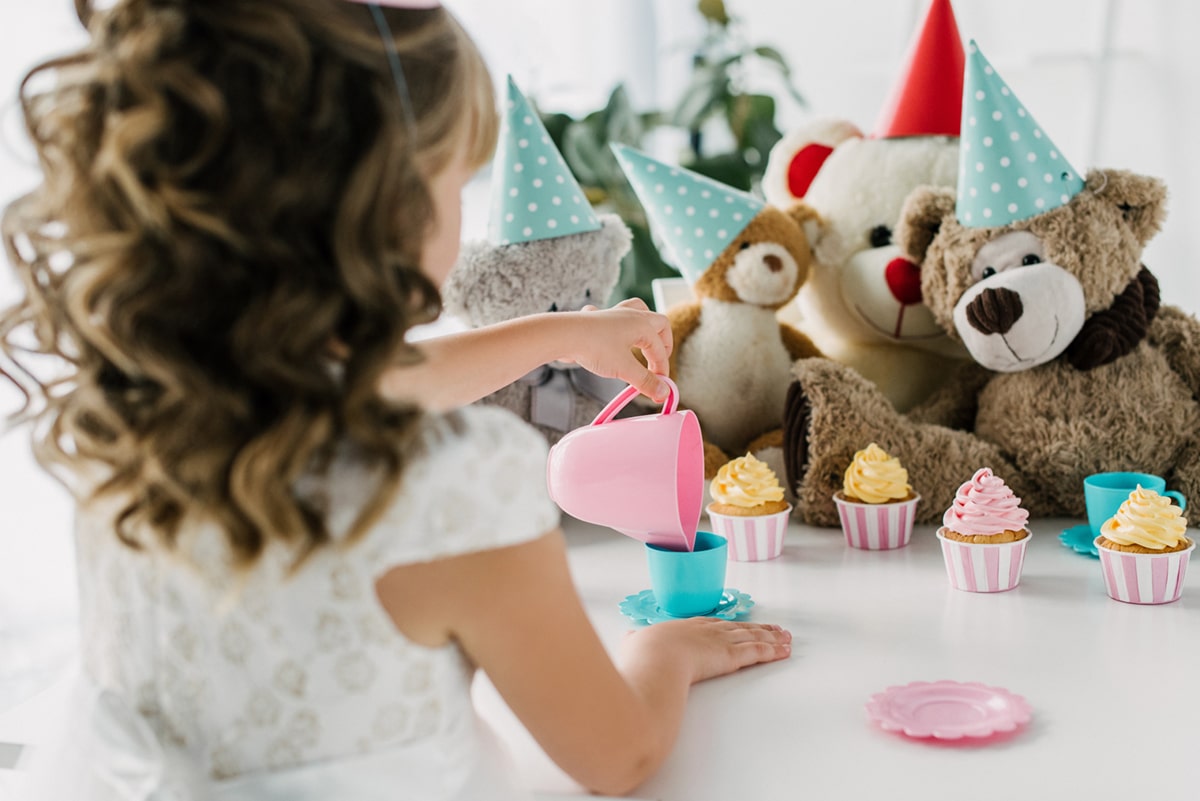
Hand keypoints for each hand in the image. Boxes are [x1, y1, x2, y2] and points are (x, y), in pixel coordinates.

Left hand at [564, 298, 672, 401]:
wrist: (563, 335)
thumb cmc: (594, 347)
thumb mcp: (624, 369)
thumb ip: (645, 381)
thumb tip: (664, 391)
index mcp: (642, 325)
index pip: (660, 349)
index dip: (662, 369)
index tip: (659, 386)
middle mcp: (631, 315)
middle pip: (658, 323)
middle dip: (663, 342)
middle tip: (660, 361)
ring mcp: (614, 314)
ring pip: (639, 310)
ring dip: (646, 325)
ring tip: (647, 340)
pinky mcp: (599, 318)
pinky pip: (615, 314)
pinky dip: (620, 323)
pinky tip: (615, 333)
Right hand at [618, 618, 791, 684]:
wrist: (653, 657)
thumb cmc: (643, 654)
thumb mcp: (634, 643)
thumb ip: (634, 640)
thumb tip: (628, 635)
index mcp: (685, 627)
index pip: (714, 624)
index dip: (730, 625)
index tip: (740, 624)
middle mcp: (706, 630)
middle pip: (739, 627)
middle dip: (758, 628)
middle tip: (774, 629)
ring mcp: (720, 641)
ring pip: (752, 637)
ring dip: (772, 637)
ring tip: (787, 638)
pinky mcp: (730, 656)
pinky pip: (757, 652)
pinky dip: (773, 650)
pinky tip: (785, 650)